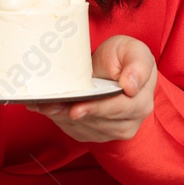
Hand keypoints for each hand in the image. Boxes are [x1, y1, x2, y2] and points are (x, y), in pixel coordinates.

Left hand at [27, 35, 155, 141]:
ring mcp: (109, 131)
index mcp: (141, 103)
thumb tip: (131, 86)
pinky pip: (73, 129)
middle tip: (50, 105)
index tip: (76, 108)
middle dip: (70, 113)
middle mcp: (128, 123)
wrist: (113, 67)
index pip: (118, 109)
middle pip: (96, 122)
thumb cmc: (123, 57)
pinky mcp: (93, 134)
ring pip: (81, 127)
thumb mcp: (134, 50)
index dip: (96, 108)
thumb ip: (138, 65)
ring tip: (43, 103)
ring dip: (60, 116)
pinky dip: (57, 118)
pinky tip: (46, 106)